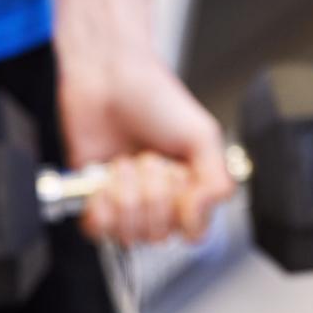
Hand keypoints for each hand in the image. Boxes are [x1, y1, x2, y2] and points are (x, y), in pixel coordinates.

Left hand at [59, 54, 234, 243]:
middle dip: (152, 193)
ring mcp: (128, 202)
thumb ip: (218, 182)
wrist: (107, 78)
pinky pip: (98, 230)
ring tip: (126, 162)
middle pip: (159, 234)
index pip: (194, 232)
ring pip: (129, 233)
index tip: (180, 179)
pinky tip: (104, 181)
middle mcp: (161, 201)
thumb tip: (200, 216)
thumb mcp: (204, 136)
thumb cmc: (155, 99)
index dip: (185, 213)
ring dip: (125, 193)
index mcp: (192, 189)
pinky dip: (99, 206)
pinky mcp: (94, 200)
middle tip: (150, 158)